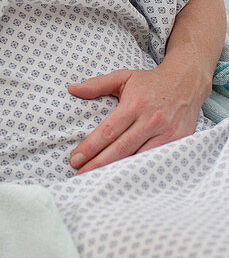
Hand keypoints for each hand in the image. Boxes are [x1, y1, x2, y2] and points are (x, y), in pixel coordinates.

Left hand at [68, 61, 204, 172]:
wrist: (186, 81)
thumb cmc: (150, 82)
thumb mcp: (123, 77)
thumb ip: (97, 84)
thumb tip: (71, 89)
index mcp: (134, 105)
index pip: (108, 130)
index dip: (90, 147)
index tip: (75, 159)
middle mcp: (151, 120)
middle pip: (121, 149)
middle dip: (99, 164)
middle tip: (80, 176)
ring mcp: (167, 132)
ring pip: (139, 157)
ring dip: (118, 171)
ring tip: (99, 180)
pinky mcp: (179, 140)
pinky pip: (156, 159)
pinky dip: (141, 169)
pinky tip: (126, 178)